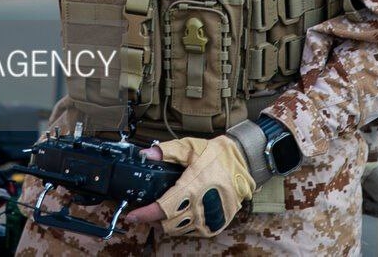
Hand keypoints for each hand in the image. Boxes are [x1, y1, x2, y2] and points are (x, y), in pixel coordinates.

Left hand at [124, 136, 253, 237]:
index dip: (144, 214)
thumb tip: (145, 155)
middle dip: (154, 219)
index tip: (132, 215)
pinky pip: (193, 231)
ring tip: (165, 210)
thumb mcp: (191, 147)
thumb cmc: (218, 154)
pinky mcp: (217, 223)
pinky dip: (183, 225)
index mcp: (192, 187)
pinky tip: (182, 212)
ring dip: (168, 223)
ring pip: (179, 230)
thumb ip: (167, 151)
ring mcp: (210, 217)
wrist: (245, 162)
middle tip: (149, 209)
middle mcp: (201, 206)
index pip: (162, 208)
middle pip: (167, 224)